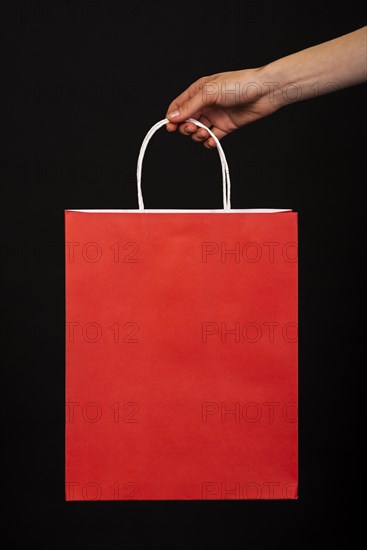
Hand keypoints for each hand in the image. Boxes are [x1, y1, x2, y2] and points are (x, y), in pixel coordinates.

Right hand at [165, 68, 280, 147]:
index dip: (173, 117)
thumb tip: (172, 117)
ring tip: (205, 133)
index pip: (179, 105)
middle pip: (187, 120)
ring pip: (198, 130)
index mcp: (199, 91)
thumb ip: (190, 106)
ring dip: (198, 135)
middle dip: (186, 127)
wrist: (265, 92)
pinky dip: (209, 142)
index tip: (170, 128)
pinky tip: (212, 140)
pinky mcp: (226, 126)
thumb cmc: (239, 84)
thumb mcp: (210, 92)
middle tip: (192, 129)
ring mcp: (216, 115)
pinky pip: (212, 138)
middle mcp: (206, 103)